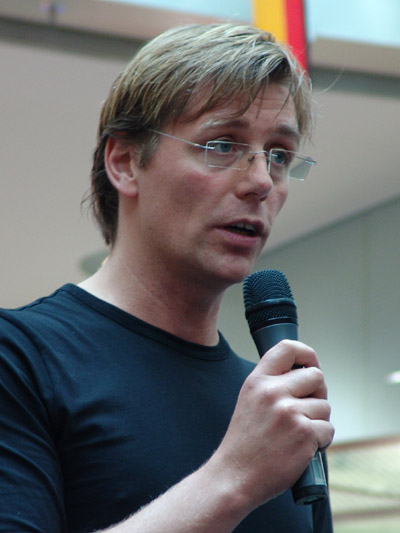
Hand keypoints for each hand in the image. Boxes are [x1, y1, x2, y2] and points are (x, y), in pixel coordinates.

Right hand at [207, 340, 333, 509]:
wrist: (234, 476)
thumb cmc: (245, 441)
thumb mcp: (250, 400)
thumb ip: (272, 384)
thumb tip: (306, 375)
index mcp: (258, 380)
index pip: (288, 348)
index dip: (306, 354)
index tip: (310, 364)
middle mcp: (272, 391)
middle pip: (316, 376)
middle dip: (318, 393)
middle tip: (306, 410)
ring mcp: (289, 412)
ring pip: (325, 406)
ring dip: (318, 421)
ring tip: (298, 434)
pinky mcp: (304, 434)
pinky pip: (328, 429)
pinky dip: (321, 441)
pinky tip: (303, 448)